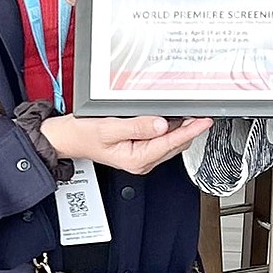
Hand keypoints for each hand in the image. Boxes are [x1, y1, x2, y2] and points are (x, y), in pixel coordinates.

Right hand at [41, 113, 212, 174]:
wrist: (69, 138)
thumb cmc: (84, 135)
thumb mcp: (109, 128)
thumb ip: (137, 126)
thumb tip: (161, 124)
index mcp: (137, 159)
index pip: (171, 142)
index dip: (190, 130)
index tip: (204, 121)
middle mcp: (142, 160)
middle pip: (174, 143)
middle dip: (189, 129)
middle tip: (202, 112)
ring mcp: (141, 155)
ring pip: (169, 141)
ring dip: (180, 128)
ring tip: (191, 112)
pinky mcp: (138, 148)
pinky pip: (160, 139)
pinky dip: (168, 128)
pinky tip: (171, 117)